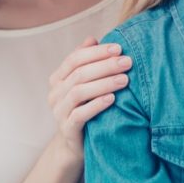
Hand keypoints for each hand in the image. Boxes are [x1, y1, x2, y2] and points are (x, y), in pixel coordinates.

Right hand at [47, 36, 132, 159]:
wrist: (75, 144)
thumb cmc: (86, 106)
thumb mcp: (85, 83)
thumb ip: (87, 62)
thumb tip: (92, 39)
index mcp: (58, 78)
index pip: (75, 58)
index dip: (97, 52)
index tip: (119, 47)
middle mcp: (55, 93)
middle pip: (79, 74)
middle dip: (105, 66)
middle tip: (128, 62)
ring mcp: (58, 112)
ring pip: (79, 92)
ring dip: (104, 83)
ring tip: (125, 80)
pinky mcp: (67, 129)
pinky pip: (80, 115)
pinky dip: (96, 105)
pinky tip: (112, 99)